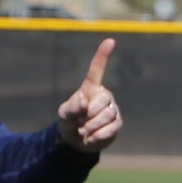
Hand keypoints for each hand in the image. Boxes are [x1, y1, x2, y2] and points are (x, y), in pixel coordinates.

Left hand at [56, 38, 123, 153]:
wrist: (77, 142)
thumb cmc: (70, 122)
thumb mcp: (64, 115)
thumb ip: (70, 107)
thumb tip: (84, 101)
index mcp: (91, 88)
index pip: (97, 70)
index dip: (103, 55)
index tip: (110, 41)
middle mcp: (104, 95)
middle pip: (102, 102)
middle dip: (88, 115)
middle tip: (79, 123)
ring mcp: (113, 109)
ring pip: (107, 115)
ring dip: (91, 127)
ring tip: (84, 130)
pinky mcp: (117, 123)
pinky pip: (110, 129)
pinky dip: (97, 136)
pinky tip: (91, 137)